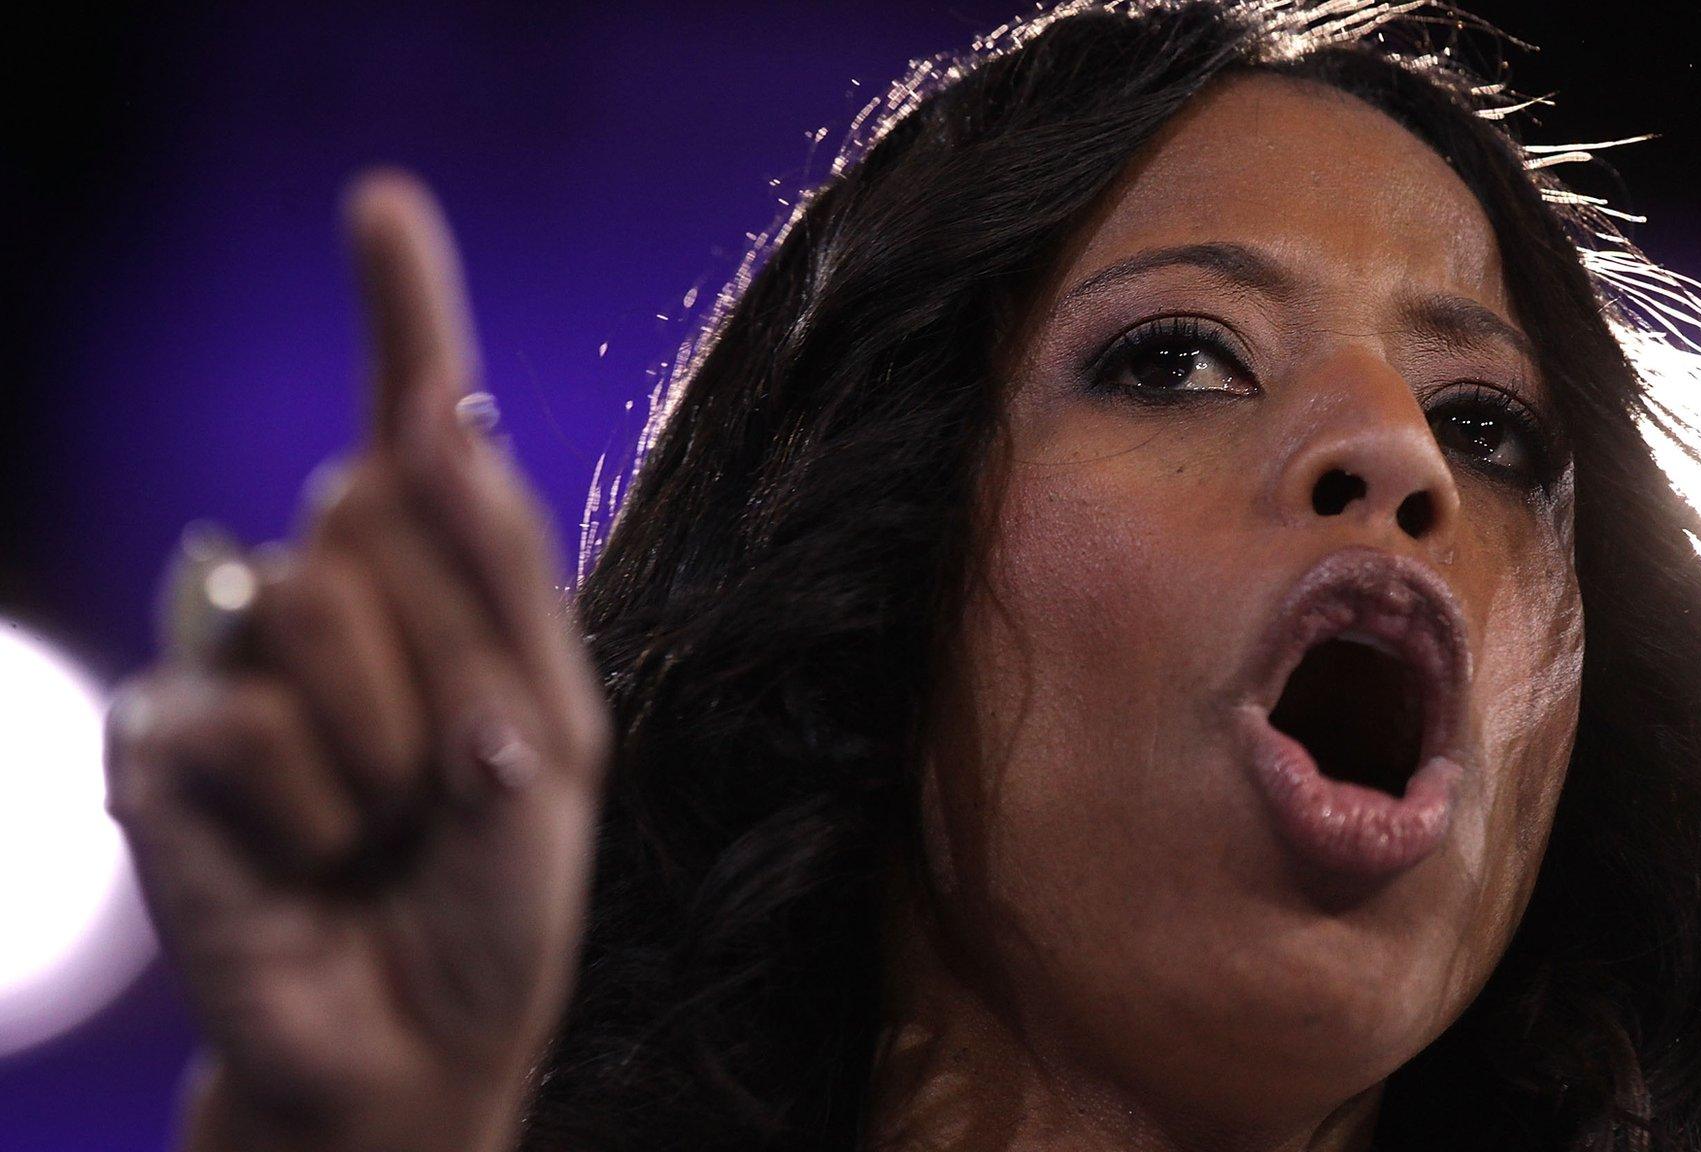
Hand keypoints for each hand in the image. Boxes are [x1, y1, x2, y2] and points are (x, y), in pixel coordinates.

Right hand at [105, 171, 610, 1151]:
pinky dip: (313, 808)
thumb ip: (504, 598)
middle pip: (381, 502)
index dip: (402, 312)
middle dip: (449, 648)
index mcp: (443, 586)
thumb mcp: (551, 748)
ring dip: (388, 743)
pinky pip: (246, 716)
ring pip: (315, 601)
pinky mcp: (167, 734)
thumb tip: (433, 445)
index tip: (381, 203)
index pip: (417, 428)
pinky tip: (312, 857)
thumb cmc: (495, 898)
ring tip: (384, 826)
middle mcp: (337, 593)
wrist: (416, 1040)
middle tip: (452, 773)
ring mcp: (240, 655)